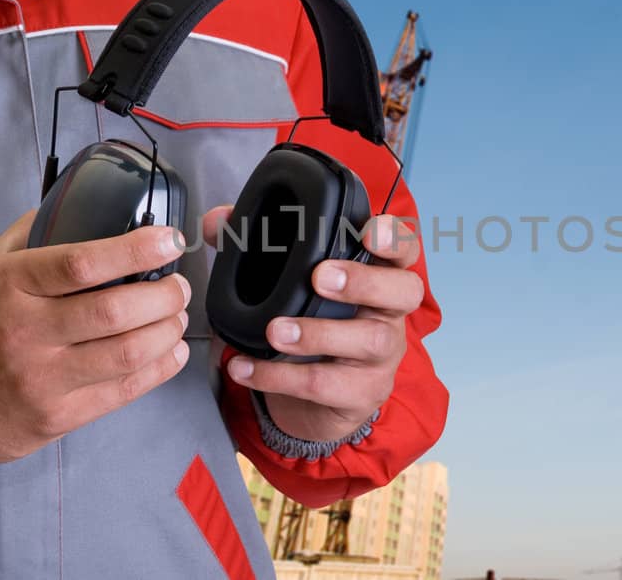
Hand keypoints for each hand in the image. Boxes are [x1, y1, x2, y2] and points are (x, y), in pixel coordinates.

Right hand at [0, 211, 191, 468]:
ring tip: (177, 317)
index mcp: (8, 286)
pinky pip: (124, 391)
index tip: (169, 240)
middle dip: (163, 295)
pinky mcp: (58, 417)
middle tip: (178, 286)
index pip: (80, 263)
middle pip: (114, 310)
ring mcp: (43, 379)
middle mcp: (25, 332)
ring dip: (168, 332)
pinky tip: (172, 351)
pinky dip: (160, 369)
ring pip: (127, 353)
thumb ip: (31, 236)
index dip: (135, 249)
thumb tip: (79, 201)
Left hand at [204, 207, 423, 441]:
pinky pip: (326, 385)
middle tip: (321, 278)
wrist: (317, 400)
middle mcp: (389, 314)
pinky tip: (244, 366)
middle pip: (404, 291)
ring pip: (369, 341)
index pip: (404, 250)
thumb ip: (254, 244)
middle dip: (364, 281)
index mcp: (378, 277)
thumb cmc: (310, 324)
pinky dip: (279, 377)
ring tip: (274, 331)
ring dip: (319, 333)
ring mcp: (382, 357)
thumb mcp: (288, 283)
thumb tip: (218, 222)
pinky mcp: (361, 394)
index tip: (368, 232)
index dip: (394, 238)